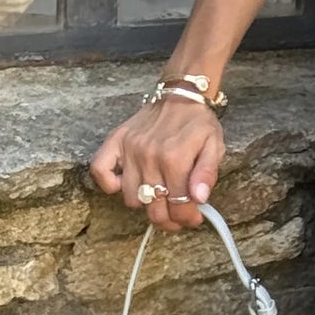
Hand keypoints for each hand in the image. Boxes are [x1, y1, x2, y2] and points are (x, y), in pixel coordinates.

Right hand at [87, 102, 223, 230]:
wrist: (180, 95)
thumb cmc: (198, 123)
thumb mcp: (215, 146)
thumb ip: (207, 173)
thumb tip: (199, 198)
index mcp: (175, 159)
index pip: (178, 205)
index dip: (187, 218)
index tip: (193, 218)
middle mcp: (149, 157)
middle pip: (154, 208)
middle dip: (168, 219)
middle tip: (177, 216)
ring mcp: (130, 150)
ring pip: (131, 198)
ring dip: (146, 203)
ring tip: (159, 197)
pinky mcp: (116, 142)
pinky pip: (100, 170)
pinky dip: (109, 183)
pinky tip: (125, 184)